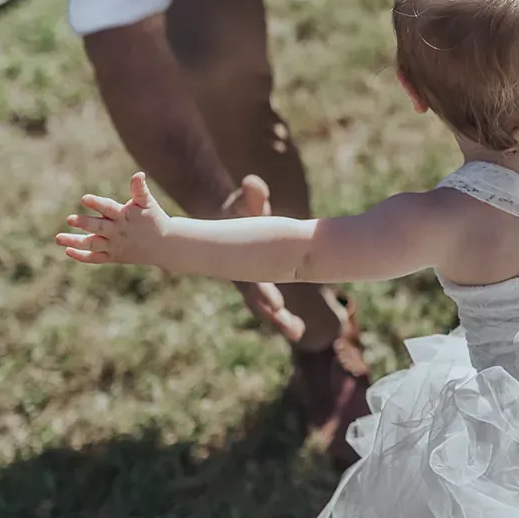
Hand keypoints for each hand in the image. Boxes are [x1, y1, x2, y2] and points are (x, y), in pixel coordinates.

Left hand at [57, 172, 170, 265]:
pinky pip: (96, 258)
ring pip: (92, 245)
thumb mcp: (148, 203)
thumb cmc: (154, 219)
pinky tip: (68, 250)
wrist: (165, 245)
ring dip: (75, 242)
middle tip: (69, 219)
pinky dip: (82, 256)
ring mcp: (115, 245)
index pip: (109, 208)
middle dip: (84, 224)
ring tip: (58, 238)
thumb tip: (138, 174)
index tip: (84, 198)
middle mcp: (118, 231)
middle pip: (98, 228)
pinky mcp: (114, 256)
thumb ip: (139, 190)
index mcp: (125, 216)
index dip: (97, 203)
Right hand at [221, 175, 305, 342]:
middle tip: (293, 330)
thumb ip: (249, 196)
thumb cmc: (231, 210)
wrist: (219, 222)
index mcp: (239, 263)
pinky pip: (272, 305)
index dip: (264, 292)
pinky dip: (282, 316)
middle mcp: (244, 277)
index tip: (276, 304)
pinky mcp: (260, 283)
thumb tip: (253, 183)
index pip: (253, 281)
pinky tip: (299, 332)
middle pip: (260, 302)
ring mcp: (252, 282)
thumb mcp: (238, 202)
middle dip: (276, 316)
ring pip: (267, 308)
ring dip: (282, 322)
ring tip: (299, 334)